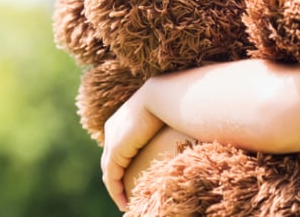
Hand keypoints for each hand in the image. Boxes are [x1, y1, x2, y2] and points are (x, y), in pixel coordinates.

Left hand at [100, 87, 163, 210]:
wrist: (164, 96)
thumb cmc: (173, 101)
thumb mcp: (167, 113)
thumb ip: (170, 121)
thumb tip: (189, 126)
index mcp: (123, 118)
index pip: (118, 145)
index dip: (123, 161)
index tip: (132, 176)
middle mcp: (113, 129)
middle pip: (111, 159)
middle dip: (117, 178)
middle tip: (126, 194)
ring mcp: (112, 140)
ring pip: (110, 171)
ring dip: (116, 189)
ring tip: (125, 203)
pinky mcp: (115, 152)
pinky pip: (112, 177)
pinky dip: (116, 191)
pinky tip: (124, 203)